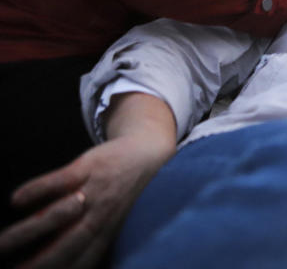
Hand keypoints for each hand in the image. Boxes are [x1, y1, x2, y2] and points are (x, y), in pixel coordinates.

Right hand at [0, 95, 175, 268]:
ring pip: (63, 213)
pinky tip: (16, 200)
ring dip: (34, 227)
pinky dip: (40, 189)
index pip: (79, 262)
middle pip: (67, 244)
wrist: (147, 153)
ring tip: (2, 243)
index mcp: (105, 236)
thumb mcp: (108, 225)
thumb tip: (57, 264)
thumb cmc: (119, 197)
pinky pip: (63, 179)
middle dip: (40, 262)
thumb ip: (83, 246)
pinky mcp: (90, 166)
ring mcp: (96, 190)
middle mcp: (101, 216)